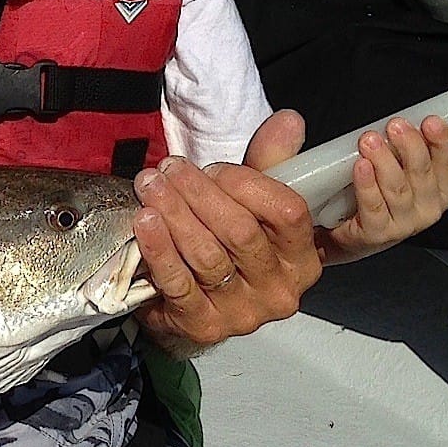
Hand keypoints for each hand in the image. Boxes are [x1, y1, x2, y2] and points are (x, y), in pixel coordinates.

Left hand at [132, 109, 320, 352]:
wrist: (191, 307)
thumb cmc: (226, 246)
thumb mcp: (253, 204)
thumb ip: (271, 163)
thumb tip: (288, 120)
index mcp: (303, 257)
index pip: (287, 211)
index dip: (244, 182)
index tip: (208, 167)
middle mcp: (281, 289)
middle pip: (240, 231)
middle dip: (199, 193)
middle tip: (167, 169)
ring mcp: (243, 313)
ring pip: (208, 255)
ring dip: (175, 214)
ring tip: (149, 186)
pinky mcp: (204, 326)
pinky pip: (178, 283)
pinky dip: (159, 249)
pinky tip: (144, 221)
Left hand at [318, 114, 447, 262]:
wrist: (349, 234)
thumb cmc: (376, 197)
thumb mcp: (397, 169)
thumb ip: (404, 149)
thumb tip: (400, 121)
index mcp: (439, 190)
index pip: (447, 164)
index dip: (441, 142)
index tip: (430, 122)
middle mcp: (427, 208)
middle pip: (422, 173)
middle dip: (409, 146)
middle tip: (395, 126)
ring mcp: (404, 223)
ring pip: (397, 188)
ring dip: (384, 161)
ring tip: (370, 141)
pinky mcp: (378, 233)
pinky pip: (373, 206)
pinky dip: (367, 185)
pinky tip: (361, 167)